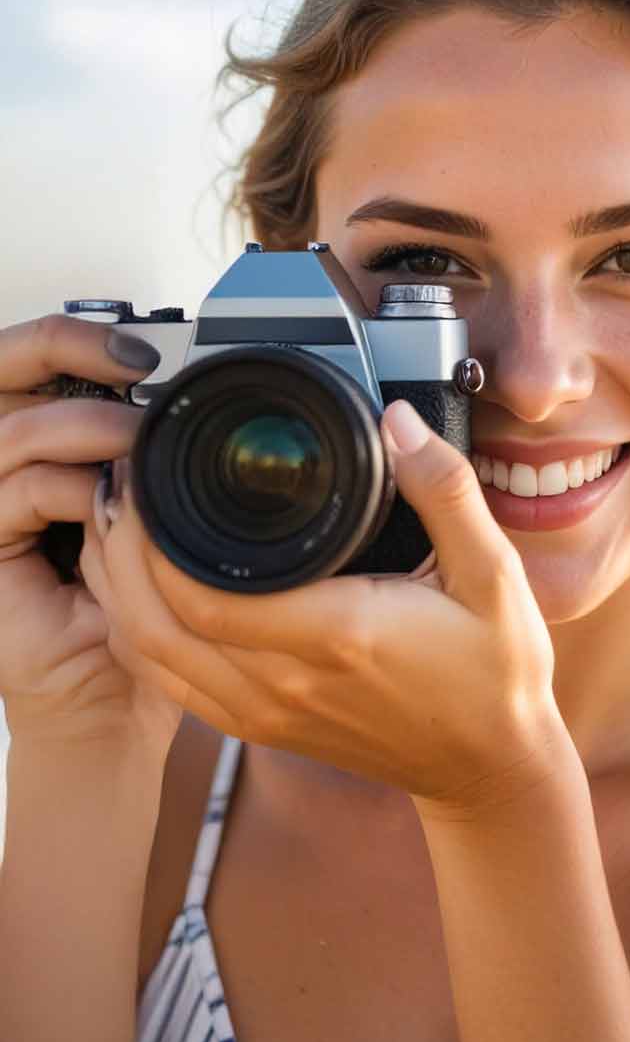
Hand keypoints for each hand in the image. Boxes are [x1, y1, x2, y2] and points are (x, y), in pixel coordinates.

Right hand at [0, 312, 182, 760]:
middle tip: (132, 363)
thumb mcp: (158, 520)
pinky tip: (109, 506)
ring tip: (138, 445)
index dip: (73, 336)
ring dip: (84, 428)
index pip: (31, 362)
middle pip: (1, 368)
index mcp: (46, 449)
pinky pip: (14, 494)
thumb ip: (157, 462)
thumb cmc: (141, 617)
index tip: (144, 348)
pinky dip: (68, 490)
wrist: (114, 704)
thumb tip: (199, 399)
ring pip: (12, 430)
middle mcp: (7, 469)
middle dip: (60, 349)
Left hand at [87, 400, 568, 811]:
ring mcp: (265, 713)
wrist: (489, 768)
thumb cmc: (496, 674)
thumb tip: (398, 421)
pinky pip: (170, 682)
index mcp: (336, 634)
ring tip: (118, 524)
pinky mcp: (259, 727)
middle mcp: (286, 682)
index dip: (153, 536)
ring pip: (150, 655)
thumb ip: (446, 490)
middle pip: (154, 622)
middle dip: (119, 550)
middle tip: (119, 484)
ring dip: (117, 591)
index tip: (148, 472)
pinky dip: (138, 634)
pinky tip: (138, 589)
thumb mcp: (495, 574)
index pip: (204, 593)